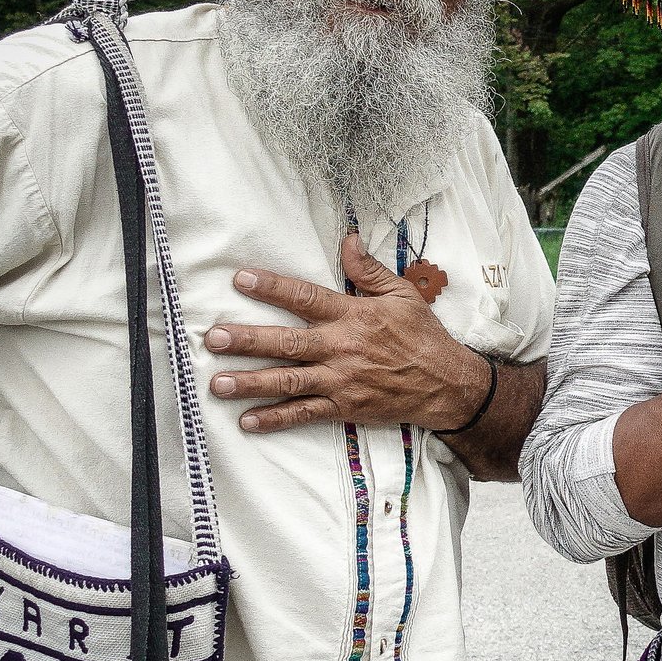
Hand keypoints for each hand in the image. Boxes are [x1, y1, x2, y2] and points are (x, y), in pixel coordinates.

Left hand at [205, 232, 490, 432]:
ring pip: (289, 381)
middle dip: (248, 340)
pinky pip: (304, 414)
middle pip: (288, 343)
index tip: (241, 279)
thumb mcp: (403, 295)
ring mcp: (341, 380)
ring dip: (251, 382)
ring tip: (217, 383)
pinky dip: (276, 419)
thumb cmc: (423, 336)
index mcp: (354, 316)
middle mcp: (343, 348)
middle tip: (215, 337)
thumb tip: (348, 240)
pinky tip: (247, 420)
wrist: (446, 384)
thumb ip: (369, 270)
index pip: (306, 298)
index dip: (273, 287)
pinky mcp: (345, 407)